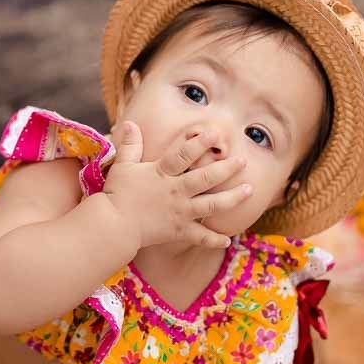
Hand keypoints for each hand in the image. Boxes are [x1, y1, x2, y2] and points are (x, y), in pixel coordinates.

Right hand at [102, 121, 251, 249]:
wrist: (114, 226)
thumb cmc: (116, 194)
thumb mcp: (123, 166)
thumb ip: (130, 145)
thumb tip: (129, 123)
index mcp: (162, 173)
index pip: (184, 155)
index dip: (200, 143)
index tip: (215, 133)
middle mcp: (176, 191)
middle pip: (206, 178)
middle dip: (226, 169)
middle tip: (243, 161)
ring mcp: (180, 212)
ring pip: (212, 204)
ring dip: (232, 198)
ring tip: (250, 190)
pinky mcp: (179, 231)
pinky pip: (200, 237)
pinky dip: (213, 239)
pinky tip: (228, 240)